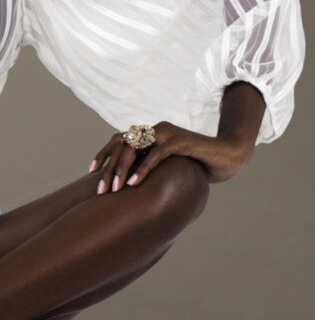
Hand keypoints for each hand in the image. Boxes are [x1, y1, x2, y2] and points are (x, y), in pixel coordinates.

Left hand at [89, 121, 253, 193]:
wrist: (229, 157)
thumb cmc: (198, 165)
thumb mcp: (169, 167)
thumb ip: (151, 168)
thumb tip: (128, 186)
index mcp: (151, 133)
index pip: (119, 140)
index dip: (103, 154)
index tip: (91, 171)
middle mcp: (156, 129)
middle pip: (122, 144)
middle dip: (108, 167)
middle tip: (100, 190)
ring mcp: (168, 132)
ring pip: (135, 148)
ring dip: (121, 169)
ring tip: (114, 190)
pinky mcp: (180, 141)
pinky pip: (155, 154)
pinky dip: (142, 169)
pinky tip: (132, 184)